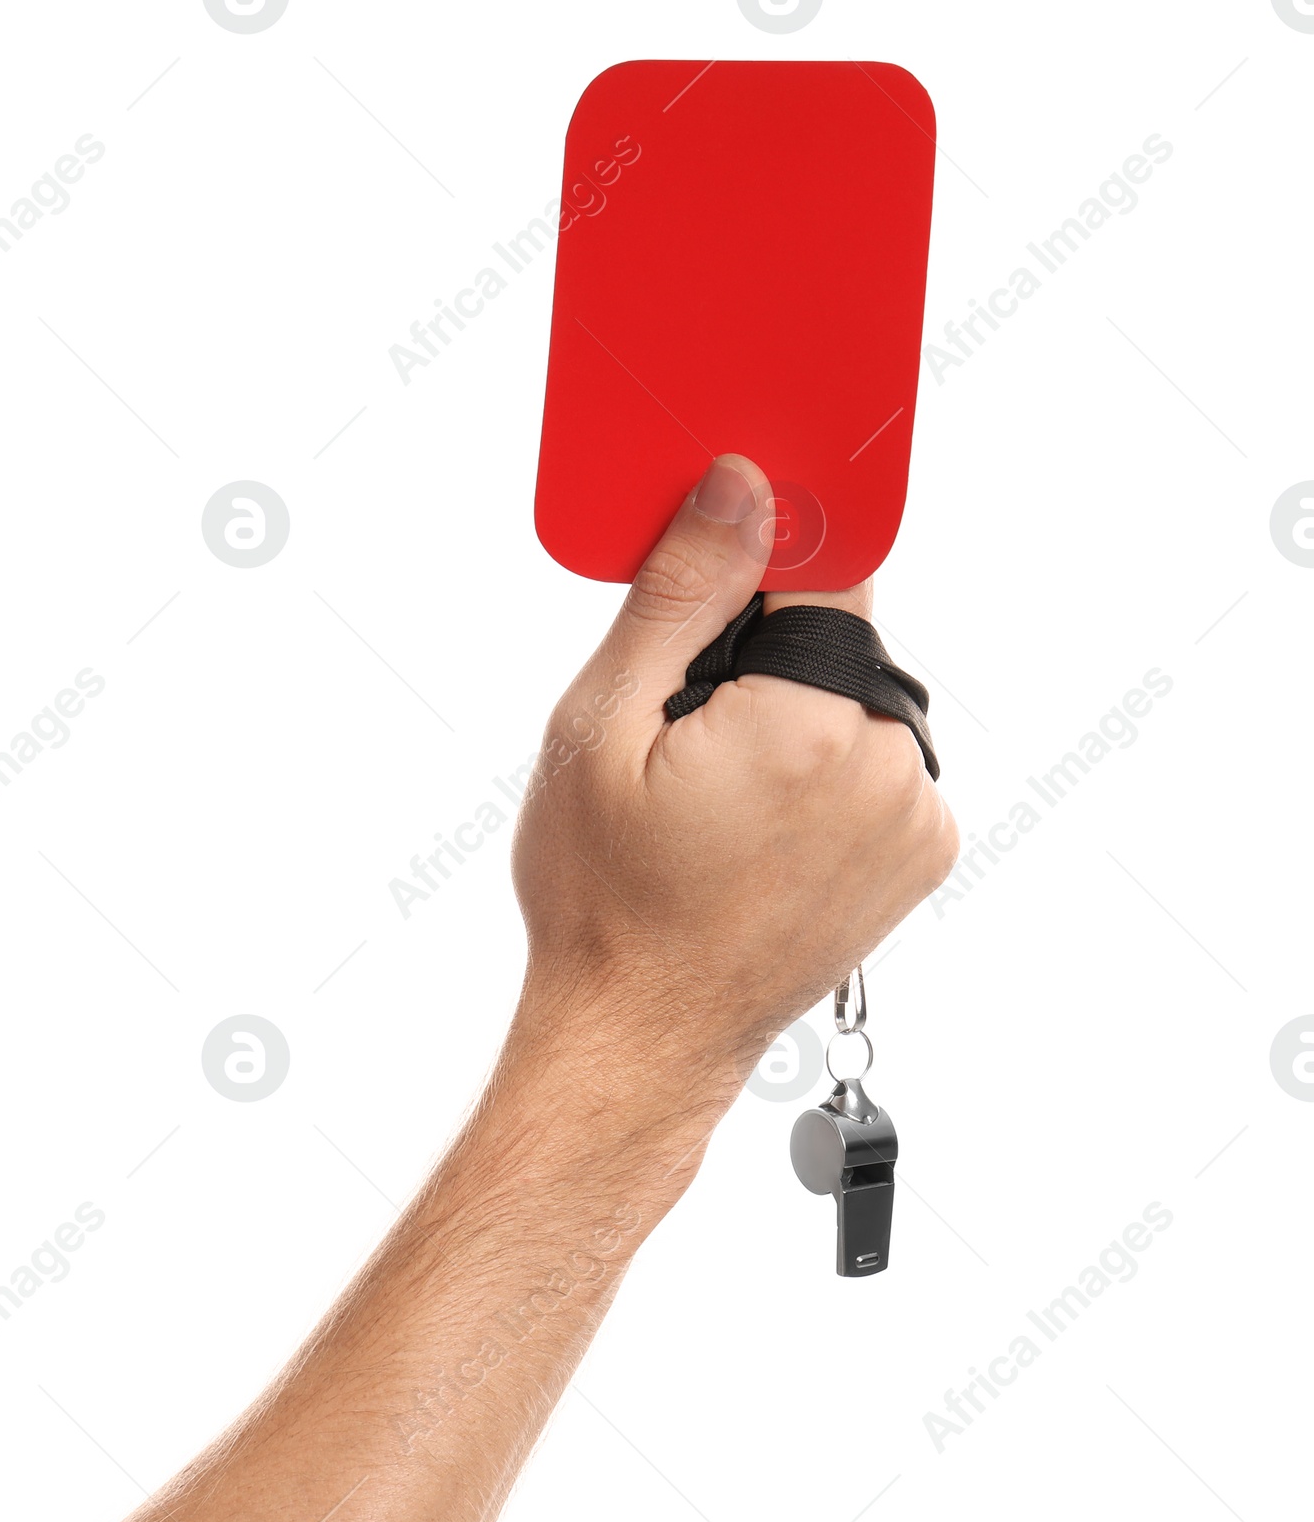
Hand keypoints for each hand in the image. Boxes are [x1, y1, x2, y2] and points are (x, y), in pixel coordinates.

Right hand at [510, 453, 958, 1124]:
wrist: (641, 1035)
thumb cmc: (605, 901)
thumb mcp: (601, 725)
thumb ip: (683, 593)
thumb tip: (743, 485)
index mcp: (811, 725)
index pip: (826, 563)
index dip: (759, 569)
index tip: (711, 603)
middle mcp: (889, 768)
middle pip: (838, 635)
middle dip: (761, 657)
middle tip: (683, 735)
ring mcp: (913, 819)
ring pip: (855, 698)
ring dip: (794, 714)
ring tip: (714, 795)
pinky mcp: (920, 855)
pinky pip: (877, 759)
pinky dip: (826, 769)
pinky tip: (756, 826)